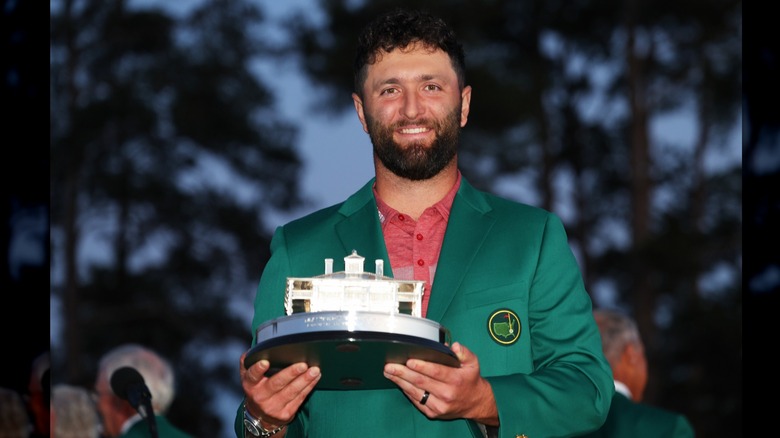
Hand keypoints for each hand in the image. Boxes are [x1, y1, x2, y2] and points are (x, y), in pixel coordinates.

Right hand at [239, 352, 320, 428]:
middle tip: (302, 365)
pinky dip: (309, 386)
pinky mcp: (286, 413)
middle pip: (276, 383)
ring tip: (314, 370)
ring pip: (291, 392)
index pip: (252, 376)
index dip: (258, 369)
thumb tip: (254, 350)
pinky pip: (300, 398)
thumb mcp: (249, 377)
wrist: (261, 415)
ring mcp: (274, 407)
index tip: (265, 362)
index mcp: (251, 385)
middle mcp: (261, 397)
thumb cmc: (258, 389)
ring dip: (305, 380)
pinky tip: (315, 378)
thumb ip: (249, 362)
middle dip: (291, 373)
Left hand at [383, 342, 497, 425]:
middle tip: (390, 366)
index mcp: (456, 380)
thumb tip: (453, 347)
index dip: (421, 366)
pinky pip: (416, 401)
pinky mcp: (432, 413)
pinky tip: (399, 382)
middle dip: (403, 373)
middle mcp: (447, 394)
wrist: (475, 403)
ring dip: (400, 381)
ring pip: (415, 392)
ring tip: (389, 372)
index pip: (436, 372)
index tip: (408, 361)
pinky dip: (406, 391)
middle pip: (421, 382)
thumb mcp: (473, 363)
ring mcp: (439, 406)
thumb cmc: (470, 380)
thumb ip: (464, 353)